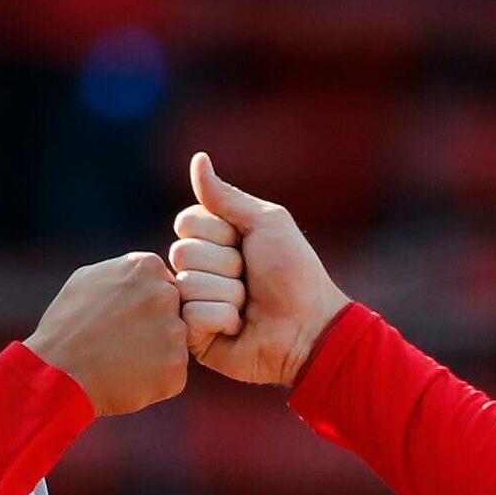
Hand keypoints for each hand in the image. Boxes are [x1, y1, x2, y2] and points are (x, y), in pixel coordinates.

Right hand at [32, 252, 189, 415]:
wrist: (57, 374)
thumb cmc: (67, 326)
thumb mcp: (88, 280)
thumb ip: (126, 273)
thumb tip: (148, 271)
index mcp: (145, 266)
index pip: (164, 286)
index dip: (143, 307)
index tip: (121, 317)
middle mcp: (165, 294)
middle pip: (175, 313)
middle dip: (155, 328)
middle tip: (121, 341)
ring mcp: (174, 330)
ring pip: (175, 344)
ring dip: (156, 354)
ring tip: (121, 358)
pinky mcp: (177, 365)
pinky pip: (173, 372)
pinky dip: (155, 379)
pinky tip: (128, 377)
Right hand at [168, 153, 345, 388]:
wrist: (312, 326)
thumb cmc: (295, 273)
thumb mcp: (267, 223)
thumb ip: (227, 197)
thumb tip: (198, 158)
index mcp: (208, 239)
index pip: (186, 223)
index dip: (220, 234)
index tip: (248, 247)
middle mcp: (195, 269)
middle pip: (182, 252)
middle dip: (227, 265)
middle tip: (252, 279)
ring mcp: (191, 302)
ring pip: (187, 285)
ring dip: (229, 294)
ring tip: (249, 305)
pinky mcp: (194, 336)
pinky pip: (192, 316)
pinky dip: (224, 319)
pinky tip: (241, 325)